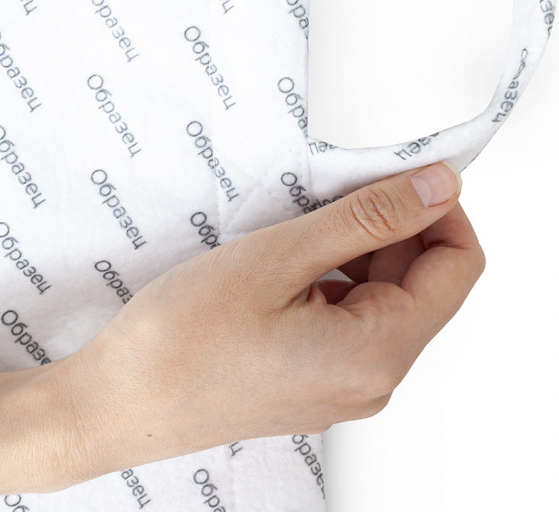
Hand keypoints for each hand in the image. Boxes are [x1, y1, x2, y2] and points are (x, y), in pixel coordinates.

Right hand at [52, 160, 483, 487]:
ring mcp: (344, 384)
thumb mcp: (282, 255)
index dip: (437, 207)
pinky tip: (288, 258)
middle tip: (332, 190)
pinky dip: (333, 274)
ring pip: (384, 294)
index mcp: (377, 353)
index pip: (457, 265)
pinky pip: (351, 315)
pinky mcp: (316, 379)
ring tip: (297, 226)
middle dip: (390, 223)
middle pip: (422, 279)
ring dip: (357, 247)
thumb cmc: (182, 340)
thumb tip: (436, 186)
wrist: (117, 403)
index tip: (400, 171)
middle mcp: (373, 378)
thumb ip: (369, 217)